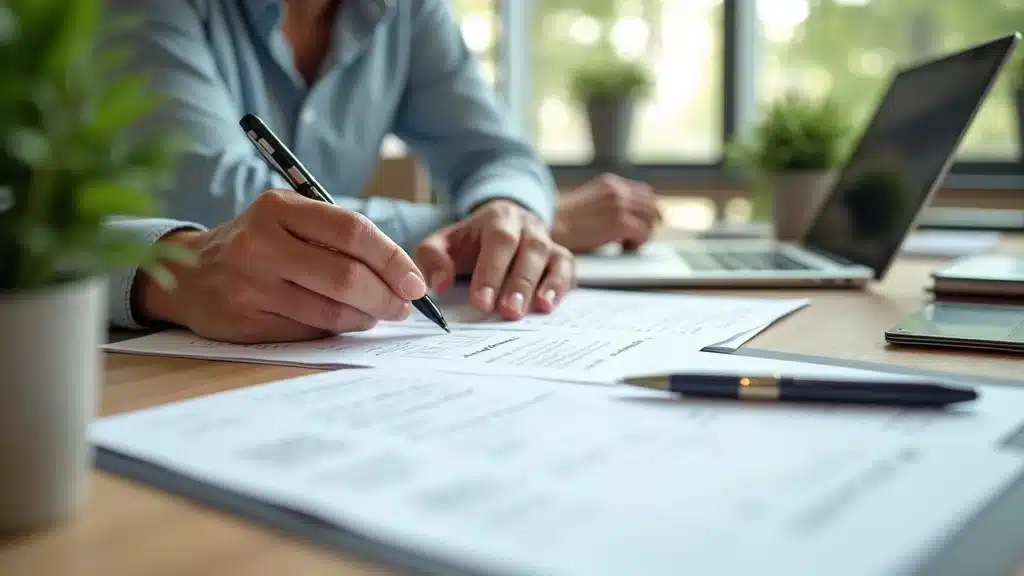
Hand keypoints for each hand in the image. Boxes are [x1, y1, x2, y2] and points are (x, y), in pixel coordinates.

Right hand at [135, 189, 427, 343]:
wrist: (187, 273)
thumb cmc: (257, 243)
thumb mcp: (288, 219)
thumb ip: (338, 236)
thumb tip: (402, 275)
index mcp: (278, 208)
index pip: (352, 231)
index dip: (392, 259)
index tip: (415, 281)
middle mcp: (261, 244)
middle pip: (346, 277)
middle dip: (386, 297)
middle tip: (403, 306)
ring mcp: (250, 286)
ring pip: (331, 312)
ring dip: (365, 318)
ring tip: (376, 314)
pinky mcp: (245, 322)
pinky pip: (309, 332)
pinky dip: (336, 330)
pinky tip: (343, 322)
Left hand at [414, 199, 574, 320]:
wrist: (499, 224)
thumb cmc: (469, 242)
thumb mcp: (443, 242)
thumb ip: (432, 259)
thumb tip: (438, 285)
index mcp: (497, 218)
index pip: (498, 241)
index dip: (491, 271)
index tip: (480, 302)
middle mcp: (526, 226)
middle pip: (530, 249)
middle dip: (519, 282)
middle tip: (508, 312)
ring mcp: (546, 239)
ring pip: (552, 257)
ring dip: (544, 285)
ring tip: (536, 310)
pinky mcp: (559, 256)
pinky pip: (567, 267)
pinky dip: (560, 285)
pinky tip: (548, 305)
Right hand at [551, 173, 661, 252]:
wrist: (551, 227)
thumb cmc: (565, 222)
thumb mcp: (589, 203)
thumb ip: (609, 204)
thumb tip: (630, 216)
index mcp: (610, 183)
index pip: (645, 192)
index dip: (648, 210)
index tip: (646, 223)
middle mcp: (617, 190)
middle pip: (652, 205)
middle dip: (649, 224)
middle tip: (637, 238)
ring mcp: (620, 205)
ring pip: (650, 220)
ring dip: (643, 234)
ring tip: (626, 244)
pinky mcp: (619, 223)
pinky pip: (643, 233)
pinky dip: (637, 244)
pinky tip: (622, 248)